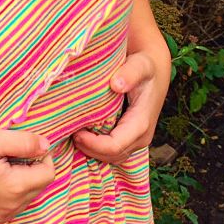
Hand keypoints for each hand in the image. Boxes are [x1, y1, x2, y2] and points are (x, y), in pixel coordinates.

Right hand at [0, 128, 54, 223]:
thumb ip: (24, 142)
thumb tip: (46, 146)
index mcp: (15, 188)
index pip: (48, 173)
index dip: (42, 156)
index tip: (25, 145)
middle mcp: (11, 207)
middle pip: (39, 186)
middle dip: (32, 168)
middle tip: (8, 154)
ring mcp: (0, 216)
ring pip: (26, 197)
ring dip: (21, 180)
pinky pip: (11, 205)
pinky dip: (9, 191)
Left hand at [72, 48, 169, 166]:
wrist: (153, 72)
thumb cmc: (144, 67)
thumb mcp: (140, 64)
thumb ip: (130, 72)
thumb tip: (116, 85)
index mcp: (141, 123)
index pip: (114, 146)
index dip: (93, 144)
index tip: (76, 132)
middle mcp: (141, 137)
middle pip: (111, 156)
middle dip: (89, 148)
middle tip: (70, 132)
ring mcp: (136, 141)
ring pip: (110, 158)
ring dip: (91, 150)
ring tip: (75, 133)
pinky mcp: (130, 140)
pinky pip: (111, 153)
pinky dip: (96, 148)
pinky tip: (83, 134)